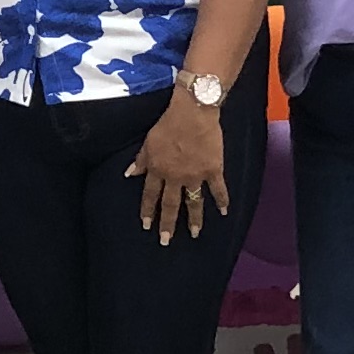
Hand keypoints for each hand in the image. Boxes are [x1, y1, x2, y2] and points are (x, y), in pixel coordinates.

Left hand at [128, 91, 229, 241]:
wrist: (193, 113)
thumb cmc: (168, 123)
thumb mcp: (148, 141)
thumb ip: (140, 160)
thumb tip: (129, 174)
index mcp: (158, 169)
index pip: (150, 195)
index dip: (148, 211)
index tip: (146, 225)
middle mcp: (175, 177)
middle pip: (170, 204)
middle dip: (167, 223)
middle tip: (166, 240)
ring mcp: (195, 175)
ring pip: (193, 202)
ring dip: (194, 219)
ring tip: (194, 233)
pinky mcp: (212, 170)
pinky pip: (218, 189)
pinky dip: (222, 201)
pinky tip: (224, 212)